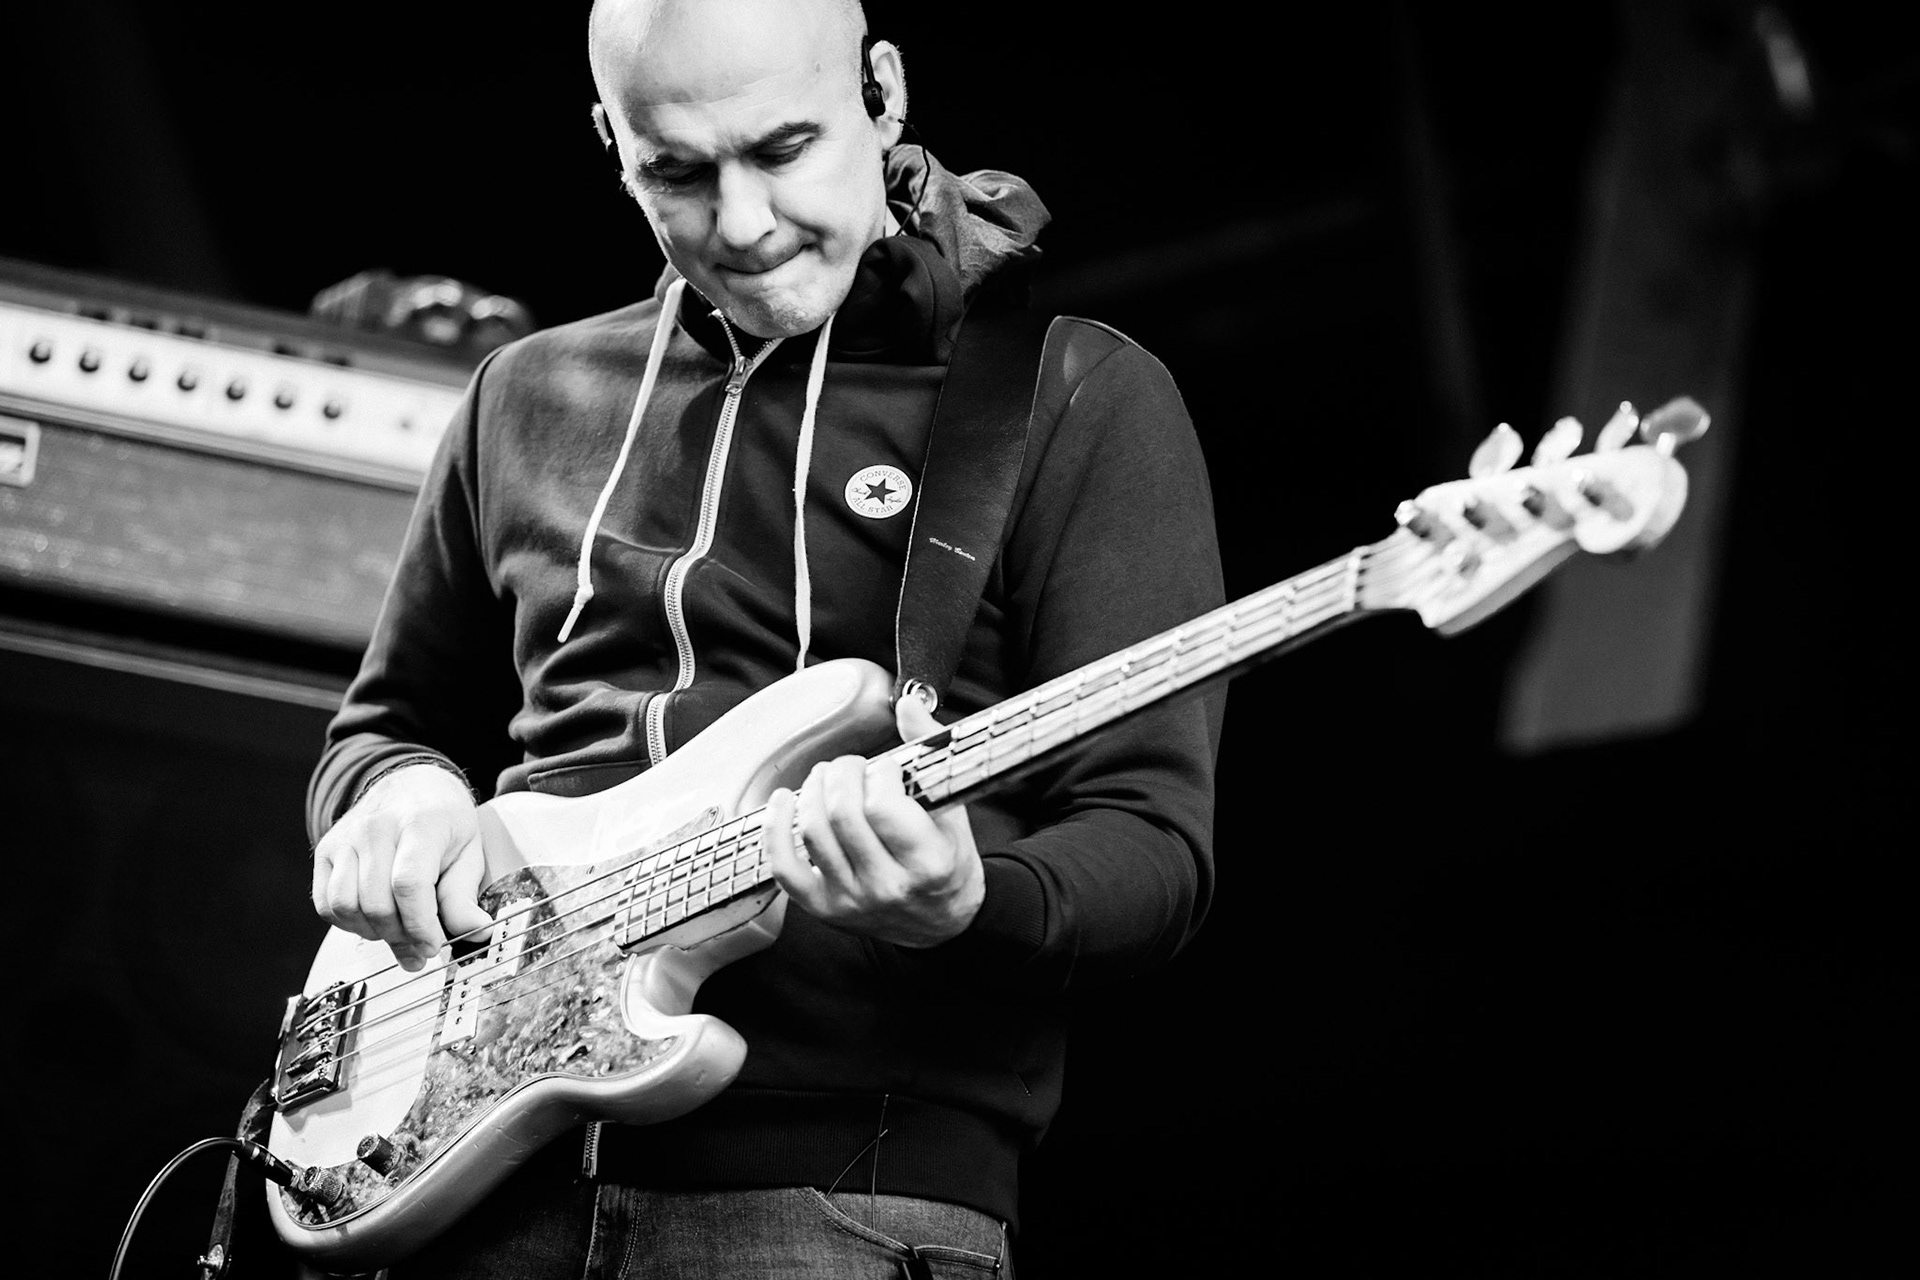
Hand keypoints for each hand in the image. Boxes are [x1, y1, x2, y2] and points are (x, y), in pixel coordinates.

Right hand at [311, 763, 493, 970]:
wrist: (411, 785)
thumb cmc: (443, 822)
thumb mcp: (468, 852)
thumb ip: (465, 896)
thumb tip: (476, 931)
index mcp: (421, 823)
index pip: (409, 884)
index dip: (420, 926)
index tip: (432, 946)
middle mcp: (376, 827)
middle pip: (376, 903)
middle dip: (400, 935)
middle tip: (419, 941)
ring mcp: (346, 837)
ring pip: (346, 906)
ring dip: (372, 931)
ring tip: (397, 927)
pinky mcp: (326, 850)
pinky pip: (326, 903)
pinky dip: (347, 922)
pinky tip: (372, 918)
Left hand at [763, 695, 983, 947]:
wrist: (941, 922)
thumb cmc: (948, 863)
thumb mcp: (954, 810)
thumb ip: (931, 750)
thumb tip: (909, 703)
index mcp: (928, 863)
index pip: (884, 807)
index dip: (880, 774)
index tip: (887, 767)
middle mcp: (887, 886)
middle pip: (842, 814)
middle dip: (843, 774)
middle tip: (853, 768)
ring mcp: (851, 900)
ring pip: (812, 832)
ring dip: (813, 790)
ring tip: (828, 779)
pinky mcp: (823, 908)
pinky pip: (783, 867)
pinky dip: (775, 829)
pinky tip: (784, 802)